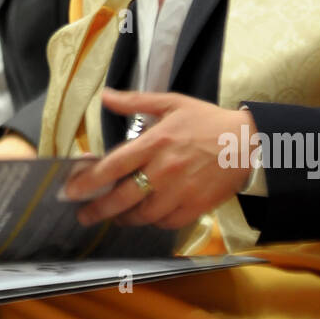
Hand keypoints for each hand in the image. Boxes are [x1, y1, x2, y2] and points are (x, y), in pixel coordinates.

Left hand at [63, 88, 252, 229]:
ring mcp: (180, 191)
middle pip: (122, 197)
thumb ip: (135, 101)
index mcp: (155, 142)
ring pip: (143, 214)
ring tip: (114, 217)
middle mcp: (164, 169)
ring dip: (124, 218)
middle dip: (98, 210)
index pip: (113, 166)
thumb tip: (105, 96)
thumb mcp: (171, 102)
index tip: (71, 191)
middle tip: (84, 216)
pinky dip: (153, 222)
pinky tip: (146, 217)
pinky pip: (166, 222)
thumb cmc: (206, 120)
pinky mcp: (195, 206)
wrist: (248, 142)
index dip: (88, 181)